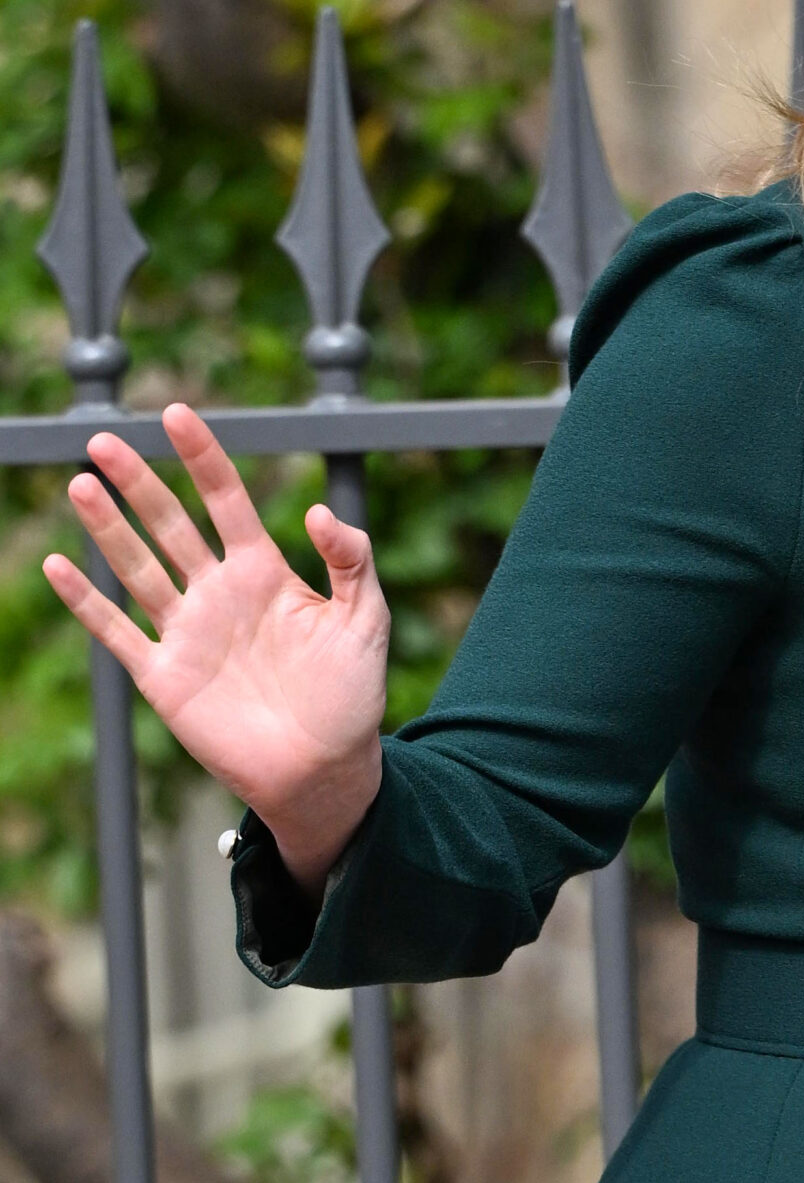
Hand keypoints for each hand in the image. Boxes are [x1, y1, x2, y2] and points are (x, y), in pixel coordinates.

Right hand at [42, 404, 388, 892]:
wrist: (324, 769)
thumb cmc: (350, 694)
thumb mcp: (365, 618)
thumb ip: (350, 560)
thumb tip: (318, 510)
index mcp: (265, 571)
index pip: (226, 500)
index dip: (202, 458)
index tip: (177, 414)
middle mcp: (218, 593)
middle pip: (169, 524)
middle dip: (138, 482)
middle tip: (104, 440)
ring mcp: (187, 632)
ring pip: (137, 567)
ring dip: (109, 528)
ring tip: (82, 484)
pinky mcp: (164, 676)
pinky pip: (117, 631)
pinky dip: (86, 601)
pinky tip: (60, 565)